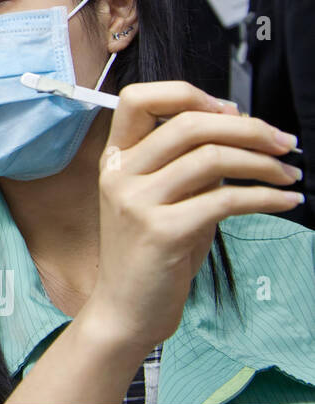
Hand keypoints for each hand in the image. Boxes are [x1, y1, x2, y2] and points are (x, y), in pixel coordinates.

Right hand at [85, 81, 303, 350]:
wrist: (125, 309)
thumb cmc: (148, 253)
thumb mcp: (159, 199)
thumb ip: (185, 164)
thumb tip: (237, 130)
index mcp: (115, 158)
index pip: (137, 98)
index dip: (188, 94)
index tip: (230, 111)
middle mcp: (120, 174)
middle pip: (189, 124)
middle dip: (247, 128)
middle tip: (282, 142)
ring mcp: (138, 202)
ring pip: (211, 158)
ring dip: (263, 163)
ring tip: (289, 174)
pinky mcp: (163, 232)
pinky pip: (226, 200)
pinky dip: (266, 197)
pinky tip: (286, 202)